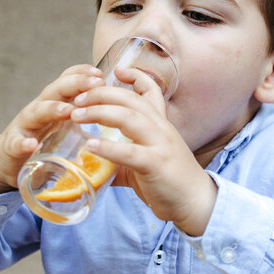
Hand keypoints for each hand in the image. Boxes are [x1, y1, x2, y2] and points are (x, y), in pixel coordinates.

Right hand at [0, 65, 103, 192]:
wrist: (8, 161)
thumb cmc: (43, 141)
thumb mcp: (63, 126)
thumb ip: (82, 117)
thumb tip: (115, 113)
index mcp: (54, 103)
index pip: (67, 81)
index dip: (82, 74)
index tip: (100, 74)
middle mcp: (38, 109)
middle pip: (55, 90)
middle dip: (75, 84)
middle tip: (95, 83)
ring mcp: (24, 127)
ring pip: (36, 112)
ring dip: (52, 109)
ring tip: (67, 111)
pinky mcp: (12, 147)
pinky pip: (16, 144)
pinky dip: (23, 143)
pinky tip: (30, 145)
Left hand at [70, 66, 216, 235]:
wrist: (196, 203)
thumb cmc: (170, 182)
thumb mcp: (145, 162)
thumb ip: (120, 158)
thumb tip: (91, 162)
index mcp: (160, 124)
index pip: (151, 90)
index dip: (135, 76)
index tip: (116, 70)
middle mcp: (161, 128)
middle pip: (130, 99)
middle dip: (101, 94)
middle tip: (77, 99)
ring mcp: (160, 144)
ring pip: (128, 118)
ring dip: (99, 113)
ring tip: (76, 115)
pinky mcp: (156, 164)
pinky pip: (129, 152)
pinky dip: (108, 148)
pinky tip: (90, 145)